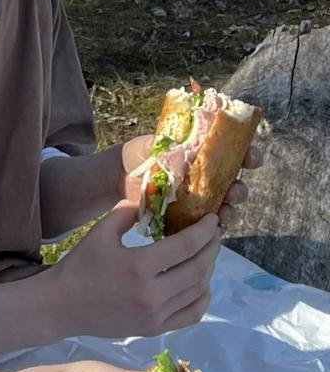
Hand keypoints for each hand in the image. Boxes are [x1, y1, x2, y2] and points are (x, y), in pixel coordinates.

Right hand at [47, 203, 219, 336]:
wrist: (63, 305)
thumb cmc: (81, 265)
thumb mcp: (101, 232)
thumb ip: (128, 212)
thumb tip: (152, 199)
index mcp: (138, 267)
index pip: (185, 246)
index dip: (204, 231)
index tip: (212, 219)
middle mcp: (152, 294)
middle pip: (197, 269)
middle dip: (211, 247)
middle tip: (214, 232)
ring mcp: (156, 316)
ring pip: (198, 291)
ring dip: (209, 269)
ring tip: (208, 252)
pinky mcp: (155, 330)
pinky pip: (191, 314)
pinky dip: (203, 296)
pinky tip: (201, 282)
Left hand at [120, 134, 263, 224]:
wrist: (119, 176)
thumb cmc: (138, 154)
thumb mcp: (151, 143)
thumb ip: (167, 145)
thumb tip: (184, 149)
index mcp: (204, 154)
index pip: (235, 154)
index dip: (248, 155)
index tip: (250, 157)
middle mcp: (208, 177)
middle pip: (236, 185)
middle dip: (240, 189)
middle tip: (233, 190)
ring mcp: (200, 199)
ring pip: (227, 207)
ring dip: (230, 210)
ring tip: (223, 211)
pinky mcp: (189, 218)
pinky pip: (208, 226)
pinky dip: (214, 228)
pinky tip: (212, 227)